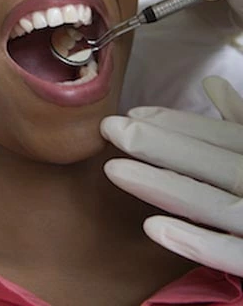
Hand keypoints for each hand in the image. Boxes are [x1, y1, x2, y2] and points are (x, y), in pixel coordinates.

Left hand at [100, 77, 242, 274]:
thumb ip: (242, 119)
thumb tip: (213, 86)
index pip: (211, 133)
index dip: (170, 122)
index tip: (131, 112)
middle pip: (203, 160)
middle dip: (154, 143)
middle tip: (109, 129)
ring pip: (207, 200)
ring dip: (160, 185)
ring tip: (114, 170)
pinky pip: (233, 253)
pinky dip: (195, 242)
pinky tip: (153, 228)